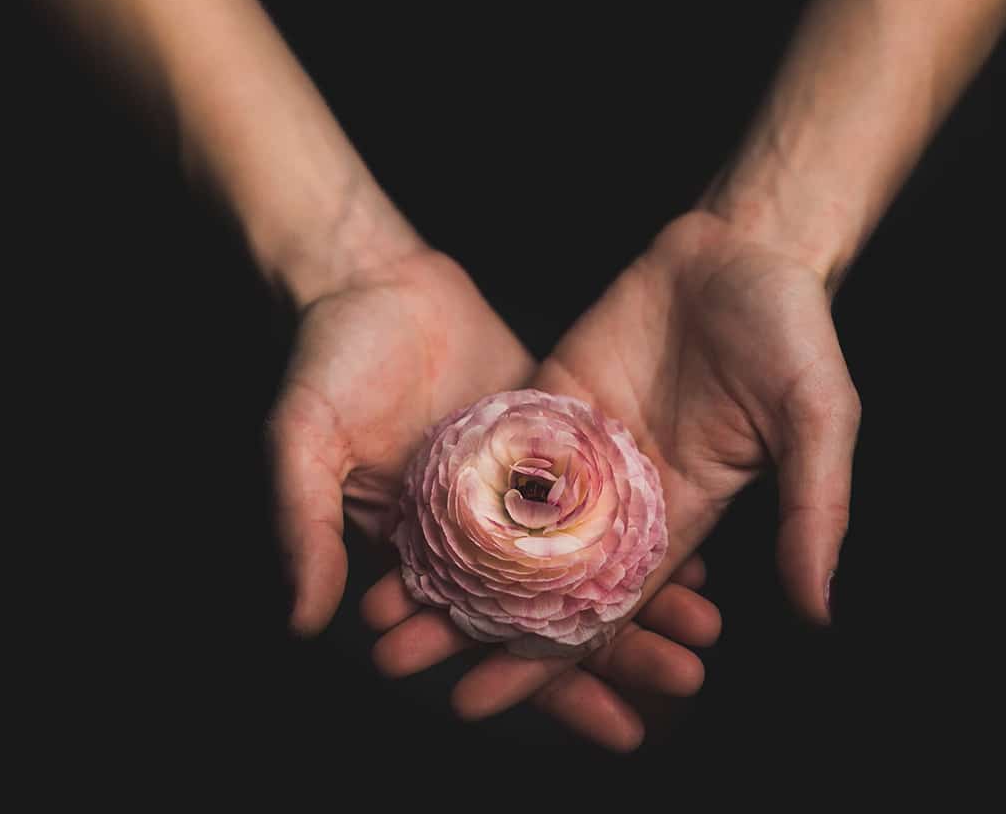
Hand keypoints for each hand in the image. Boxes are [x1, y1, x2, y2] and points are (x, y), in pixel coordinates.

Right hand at [271, 243, 723, 749]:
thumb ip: (301, 525)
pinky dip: (644, 529)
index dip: (546, 689)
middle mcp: (474, 535)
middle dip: (620, 658)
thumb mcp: (301, 439)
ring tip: (704, 634)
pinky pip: (604, 496)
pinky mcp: (550, 441)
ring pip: (587, 564)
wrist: (374, 276)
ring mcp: (516, 491)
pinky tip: (700, 555)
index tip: (617, 728)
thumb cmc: (326, 359)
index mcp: (418, 554)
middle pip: (553, 615)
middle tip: (683, 683)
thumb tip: (301, 623)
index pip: (486, 642)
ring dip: (644, 602)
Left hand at [367, 207, 860, 728]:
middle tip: (396, 659)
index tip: (476, 699)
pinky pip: (497, 444)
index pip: (601, 607)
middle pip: (536, 575)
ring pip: (504, 517)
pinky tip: (398, 511)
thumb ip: (812, 509)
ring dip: (446, 559)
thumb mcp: (819, 420)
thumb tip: (818, 610)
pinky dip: (451, 481)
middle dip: (472, 621)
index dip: (542, 659)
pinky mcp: (553, 395)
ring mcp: (582, 444)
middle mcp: (622, 493)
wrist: (744, 246)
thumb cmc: (794, 331)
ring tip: (380, 601)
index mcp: (679, 515)